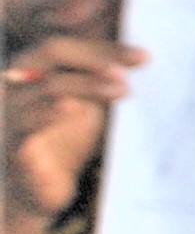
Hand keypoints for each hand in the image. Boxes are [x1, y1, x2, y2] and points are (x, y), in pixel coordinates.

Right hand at [5, 39, 142, 220]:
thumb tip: (140, 50)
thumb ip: (104, 76)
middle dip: (98, 56)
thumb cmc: (66, 138)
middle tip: (134, 67)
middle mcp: (16, 83)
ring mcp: (11, 112)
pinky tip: (71, 109)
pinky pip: (27, 124)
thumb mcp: (89, 102)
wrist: (41, 190)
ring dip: (90, 83)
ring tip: (124, 89)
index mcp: (33, 67)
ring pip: (48, 85)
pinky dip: (49, 113)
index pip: (66, 43)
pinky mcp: (14, 145)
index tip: (143, 56)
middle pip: (53, 50)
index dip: (104, 46)